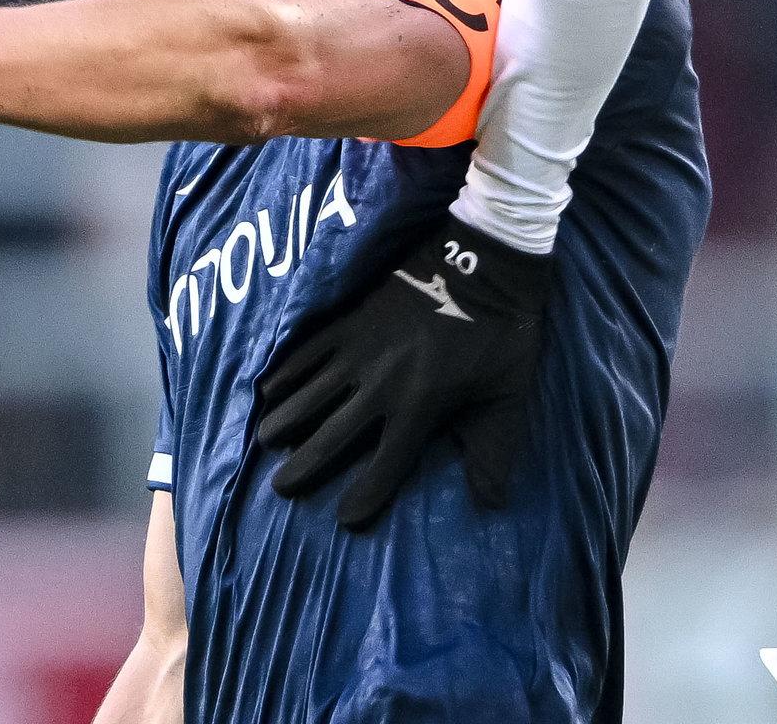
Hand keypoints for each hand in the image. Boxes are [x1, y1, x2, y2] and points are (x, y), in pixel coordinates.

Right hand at [254, 217, 553, 528]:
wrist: (485, 257)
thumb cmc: (502, 331)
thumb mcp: (509, 394)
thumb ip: (496, 450)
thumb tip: (493, 504)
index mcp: (420, 406)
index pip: (384, 467)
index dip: (364, 498)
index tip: (347, 519)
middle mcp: (381, 385)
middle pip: (329, 439)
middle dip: (303, 469)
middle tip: (281, 488)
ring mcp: (359, 349)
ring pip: (306, 396)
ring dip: (283, 424)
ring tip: (267, 444)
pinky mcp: (350, 319)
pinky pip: (306, 352)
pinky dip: (284, 374)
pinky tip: (268, 391)